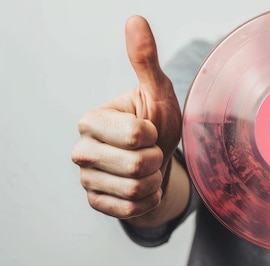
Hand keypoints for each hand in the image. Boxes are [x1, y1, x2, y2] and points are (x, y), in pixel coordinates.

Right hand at [71, 16, 181, 219]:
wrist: (158, 161)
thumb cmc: (156, 123)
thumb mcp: (156, 92)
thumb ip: (145, 60)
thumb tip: (136, 20)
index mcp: (92, 120)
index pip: (135, 135)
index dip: (153, 133)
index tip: (149, 129)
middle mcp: (82, 150)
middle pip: (135, 165)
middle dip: (156, 159)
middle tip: (151, 150)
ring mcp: (87, 179)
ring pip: (134, 189)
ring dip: (154, 180)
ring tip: (148, 168)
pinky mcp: (96, 203)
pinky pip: (131, 210)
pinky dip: (149, 199)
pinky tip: (145, 186)